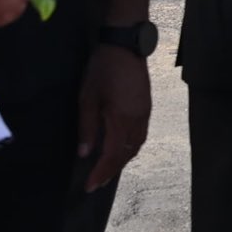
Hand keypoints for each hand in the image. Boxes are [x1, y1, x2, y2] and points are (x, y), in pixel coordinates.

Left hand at [78, 43, 151, 191]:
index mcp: (121, 119)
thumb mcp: (87, 97)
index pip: (111, 155)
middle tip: (97, 184)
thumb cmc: (103, 69)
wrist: (125, 44)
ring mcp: (145, 114)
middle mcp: (137, 121)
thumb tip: (84, 154)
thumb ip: (87, 127)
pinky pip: (141, 136)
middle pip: (126, 154)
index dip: (100, 173)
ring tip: (108, 170)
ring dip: (122, 160)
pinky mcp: (147, 107)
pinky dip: (130, 148)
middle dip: (112, 171)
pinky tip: (121, 148)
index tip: (88, 186)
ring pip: (136, 146)